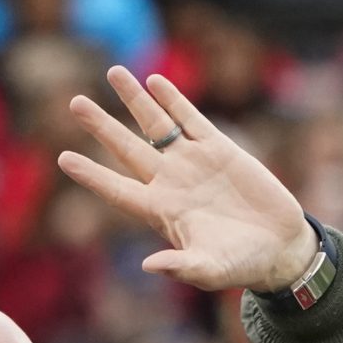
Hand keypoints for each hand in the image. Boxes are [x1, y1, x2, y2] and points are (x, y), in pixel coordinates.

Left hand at [59, 66, 320, 292]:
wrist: (278, 247)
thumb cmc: (240, 265)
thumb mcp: (209, 270)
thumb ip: (181, 268)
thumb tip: (149, 266)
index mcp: (160, 211)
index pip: (117, 190)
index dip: (91, 175)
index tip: (64, 158)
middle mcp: (170, 182)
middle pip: (127, 148)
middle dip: (101, 125)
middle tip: (74, 103)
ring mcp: (193, 163)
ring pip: (157, 125)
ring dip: (135, 100)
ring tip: (114, 72)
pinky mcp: (221, 149)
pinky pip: (191, 119)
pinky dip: (173, 100)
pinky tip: (155, 82)